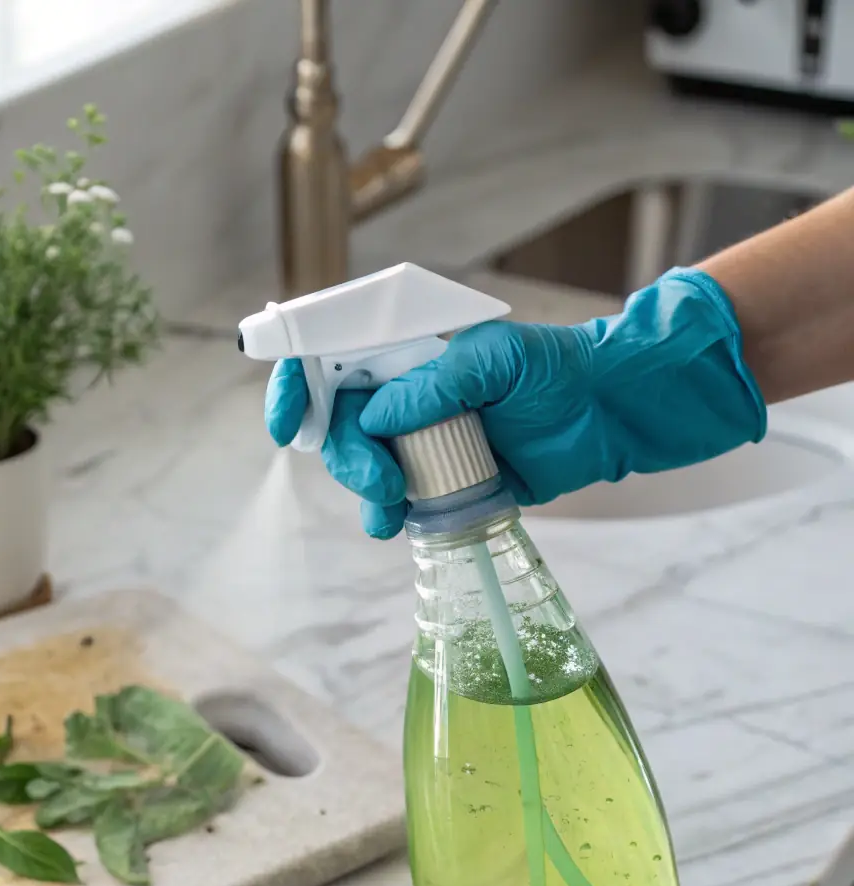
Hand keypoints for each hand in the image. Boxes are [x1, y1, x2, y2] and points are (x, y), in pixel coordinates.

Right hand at [264, 268, 765, 539]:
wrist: (606, 415)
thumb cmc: (555, 370)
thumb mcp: (497, 359)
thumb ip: (435, 384)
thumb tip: (375, 416)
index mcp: (406, 356)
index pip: (330, 362)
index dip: (295, 387)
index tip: (286, 422)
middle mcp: (403, 398)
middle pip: (337, 427)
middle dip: (344, 457)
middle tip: (383, 481)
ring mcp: (419, 443)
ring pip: (361, 469)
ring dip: (364, 491)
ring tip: (394, 505)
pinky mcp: (442, 484)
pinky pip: (396, 504)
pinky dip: (386, 516)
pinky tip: (396, 523)